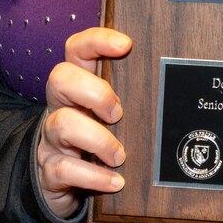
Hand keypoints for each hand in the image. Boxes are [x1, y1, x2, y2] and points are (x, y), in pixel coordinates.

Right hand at [37, 27, 132, 218]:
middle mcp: (61, 104)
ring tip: (120, 155)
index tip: (125, 44)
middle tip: (118, 112)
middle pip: (60, 78)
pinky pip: (63, 169)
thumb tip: (172, 87)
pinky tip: (115, 181)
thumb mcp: (108, 109)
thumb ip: (128, 94)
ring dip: (97, 139)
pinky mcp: (50, 169)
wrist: (62, 179)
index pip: (77, 49)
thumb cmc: (96, 134)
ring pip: (61, 123)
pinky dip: (93, 176)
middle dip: (94, 91)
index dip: (97, 41)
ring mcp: (52, 137)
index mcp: (77, 82)